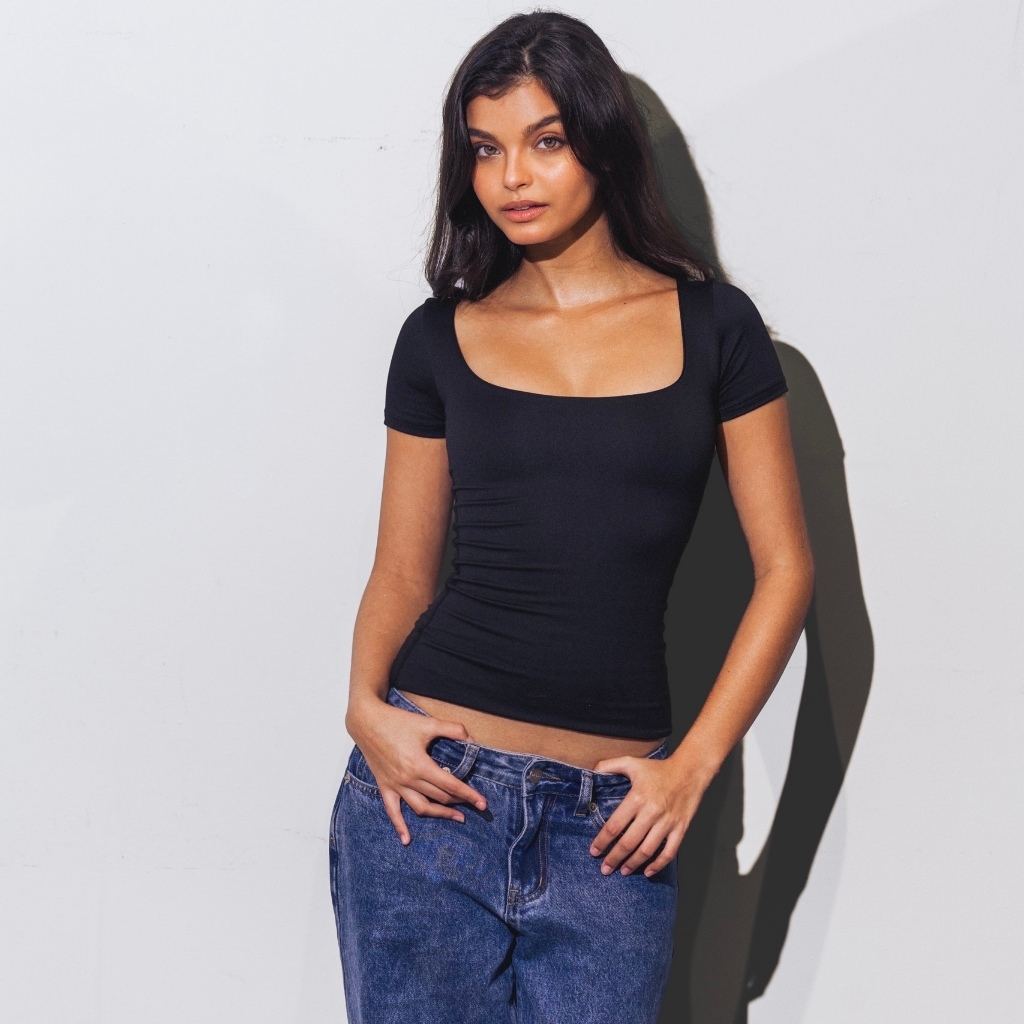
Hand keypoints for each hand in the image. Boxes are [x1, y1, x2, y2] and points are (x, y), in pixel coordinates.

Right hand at [346, 699, 487, 844]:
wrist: (367, 722)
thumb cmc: (397, 721)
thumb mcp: (428, 723)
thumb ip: (453, 730)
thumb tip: (472, 740)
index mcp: (420, 765)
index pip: (450, 785)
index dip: (469, 794)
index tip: (483, 803)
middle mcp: (408, 779)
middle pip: (439, 797)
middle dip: (459, 801)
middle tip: (473, 804)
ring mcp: (395, 785)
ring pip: (421, 807)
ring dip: (440, 814)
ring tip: (457, 817)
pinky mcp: (384, 787)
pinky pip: (392, 811)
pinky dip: (400, 827)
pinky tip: (407, 840)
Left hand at [588, 753, 710, 876]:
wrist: (690, 771)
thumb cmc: (658, 768)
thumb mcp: (631, 762)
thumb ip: (609, 765)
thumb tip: (592, 772)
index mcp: (636, 798)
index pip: (615, 826)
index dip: (602, 841)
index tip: (594, 851)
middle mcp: (651, 812)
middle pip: (628, 842)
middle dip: (614, 858)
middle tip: (605, 869)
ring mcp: (667, 822)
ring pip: (647, 850)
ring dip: (633, 864)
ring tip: (623, 871)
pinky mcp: (680, 828)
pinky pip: (669, 852)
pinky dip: (658, 865)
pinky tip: (648, 872)